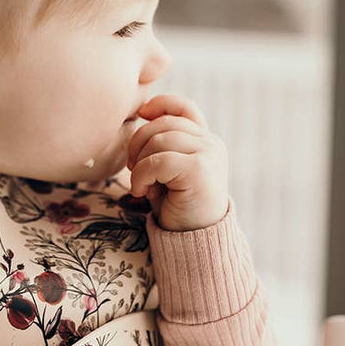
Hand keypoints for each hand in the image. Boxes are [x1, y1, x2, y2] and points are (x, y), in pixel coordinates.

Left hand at [125, 94, 229, 230]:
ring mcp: (209, 154)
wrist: (195, 241)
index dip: (161, 104)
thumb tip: (142, 113)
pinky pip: (157, 160)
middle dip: (138, 143)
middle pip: (163, 124)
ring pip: (158, 141)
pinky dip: (141, 176)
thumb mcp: (168, 170)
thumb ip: (162, 143)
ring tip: (141, 184)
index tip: (141, 114)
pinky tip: (142, 192)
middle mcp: (211, 143)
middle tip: (133, 169)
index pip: (184, 108)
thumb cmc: (176, 206)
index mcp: (205, 141)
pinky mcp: (200, 169)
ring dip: (139, 164)